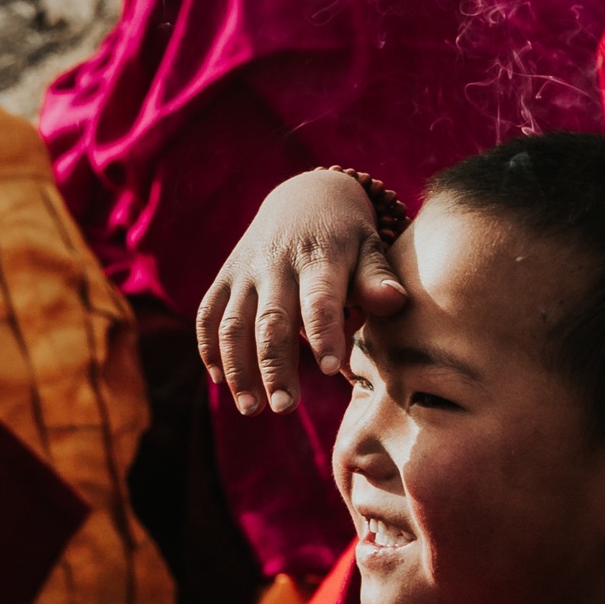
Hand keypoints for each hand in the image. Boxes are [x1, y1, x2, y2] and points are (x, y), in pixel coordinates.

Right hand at [198, 171, 406, 416]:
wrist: (305, 195)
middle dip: (275, 366)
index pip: (320, 300)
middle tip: (285, 407)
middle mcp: (276, 265)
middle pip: (271, 321)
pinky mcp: (224, 278)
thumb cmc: (347, 236)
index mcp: (319, 258)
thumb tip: (396, 301)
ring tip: (251, 408)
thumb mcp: (369, 247)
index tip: (334, 369)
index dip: (325, 334)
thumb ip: (378, 277)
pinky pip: (208, 315)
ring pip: (233, 325)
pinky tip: (221, 382)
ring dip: (238, 369)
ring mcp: (246, 272)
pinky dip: (209, 349)